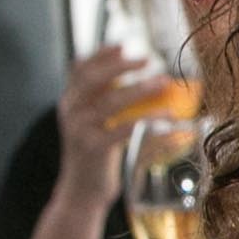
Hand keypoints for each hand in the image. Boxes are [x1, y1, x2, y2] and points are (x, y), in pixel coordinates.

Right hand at [50, 45, 179, 209]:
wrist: (82, 192)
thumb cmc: (95, 156)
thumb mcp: (94, 123)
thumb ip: (103, 100)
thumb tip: (128, 73)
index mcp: (70, 103)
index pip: (80, 70)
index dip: (100, 55)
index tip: (122, 45)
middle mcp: (71, 113)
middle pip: (93, 80)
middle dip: (120, 66)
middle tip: (146, 59)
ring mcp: (81, 131)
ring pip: (111, 102)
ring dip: (140, 89)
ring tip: (163, 81)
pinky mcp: (95, 149)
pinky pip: (124, 129)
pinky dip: (148, 121)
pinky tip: (168, 118)